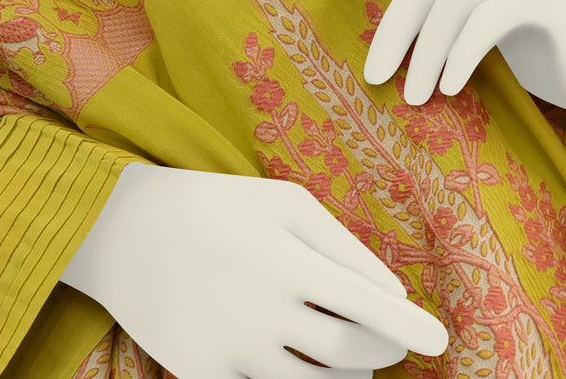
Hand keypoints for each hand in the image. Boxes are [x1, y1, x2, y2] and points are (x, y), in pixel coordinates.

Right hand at [60, 163, 448, 378]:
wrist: (126, 233)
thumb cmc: (218, 205)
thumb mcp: (283, 203)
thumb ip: (342, 244)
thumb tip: (391, 292)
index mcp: (288, 262)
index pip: (367, 305)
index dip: (408, 326)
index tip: (440, 340)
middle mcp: (264, 313)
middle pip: (347, 353)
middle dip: (382, 351)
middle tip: (391, 343)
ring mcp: (232, 351)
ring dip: (346, 376)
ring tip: (352, 358)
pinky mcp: (203, 375)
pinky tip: (304, 371)